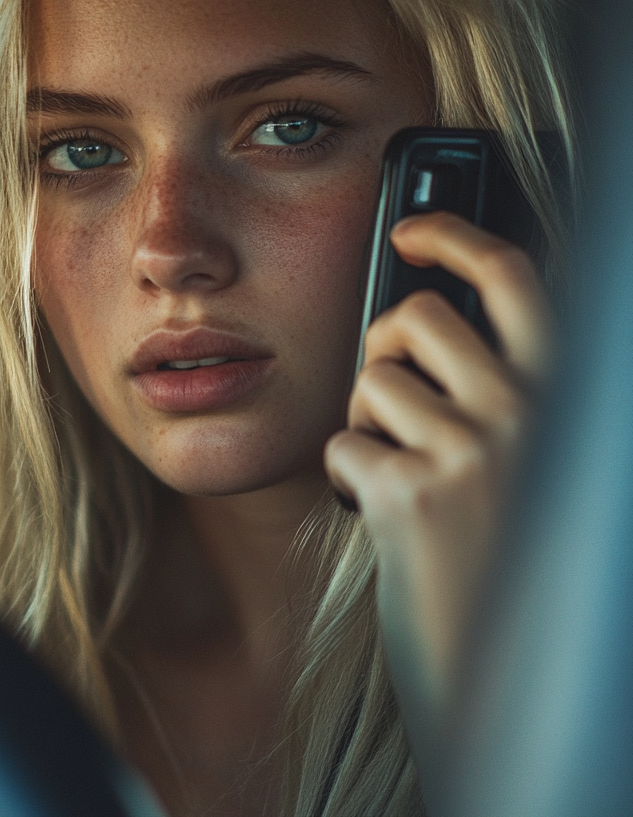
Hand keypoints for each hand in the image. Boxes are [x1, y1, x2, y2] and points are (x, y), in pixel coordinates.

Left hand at [324, 211, 552, 725]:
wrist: (511, 675)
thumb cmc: (510, 559)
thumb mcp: (530, 460)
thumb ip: (497, 391)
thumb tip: (426, 326)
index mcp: (562, 395)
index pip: (513, 277)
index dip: (456, 237)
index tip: (413, 231)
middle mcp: (528, 412)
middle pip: (418, 317)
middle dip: (385, 343)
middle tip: (386, 384)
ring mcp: (471, 452)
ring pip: (371, 381)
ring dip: (369, 423)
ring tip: (399, 472)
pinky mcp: (413, 496)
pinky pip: (345, 445)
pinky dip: (350, 477)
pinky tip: (382, 513)